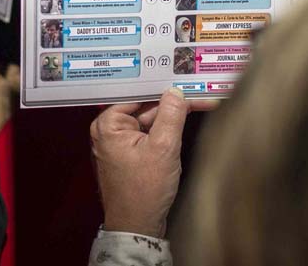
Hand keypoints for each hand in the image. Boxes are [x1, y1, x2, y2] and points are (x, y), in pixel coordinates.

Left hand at [90, 88, 217, 237]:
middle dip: (171, 102)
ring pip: (150, 120)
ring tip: (198, 102)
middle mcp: (109, 130)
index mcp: (108, 124)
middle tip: (199, 92)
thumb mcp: (163, 148)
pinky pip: (149, 134)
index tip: (184, 79)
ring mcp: (119, 143)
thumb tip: (176, 91)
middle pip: (145, 106)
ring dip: (171, 117)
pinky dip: (166, 131)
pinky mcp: (130, 155)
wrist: (137, 227)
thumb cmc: (144, 191)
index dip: (163, 86)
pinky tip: (184, 122)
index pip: (138, 94)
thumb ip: (171, 115)